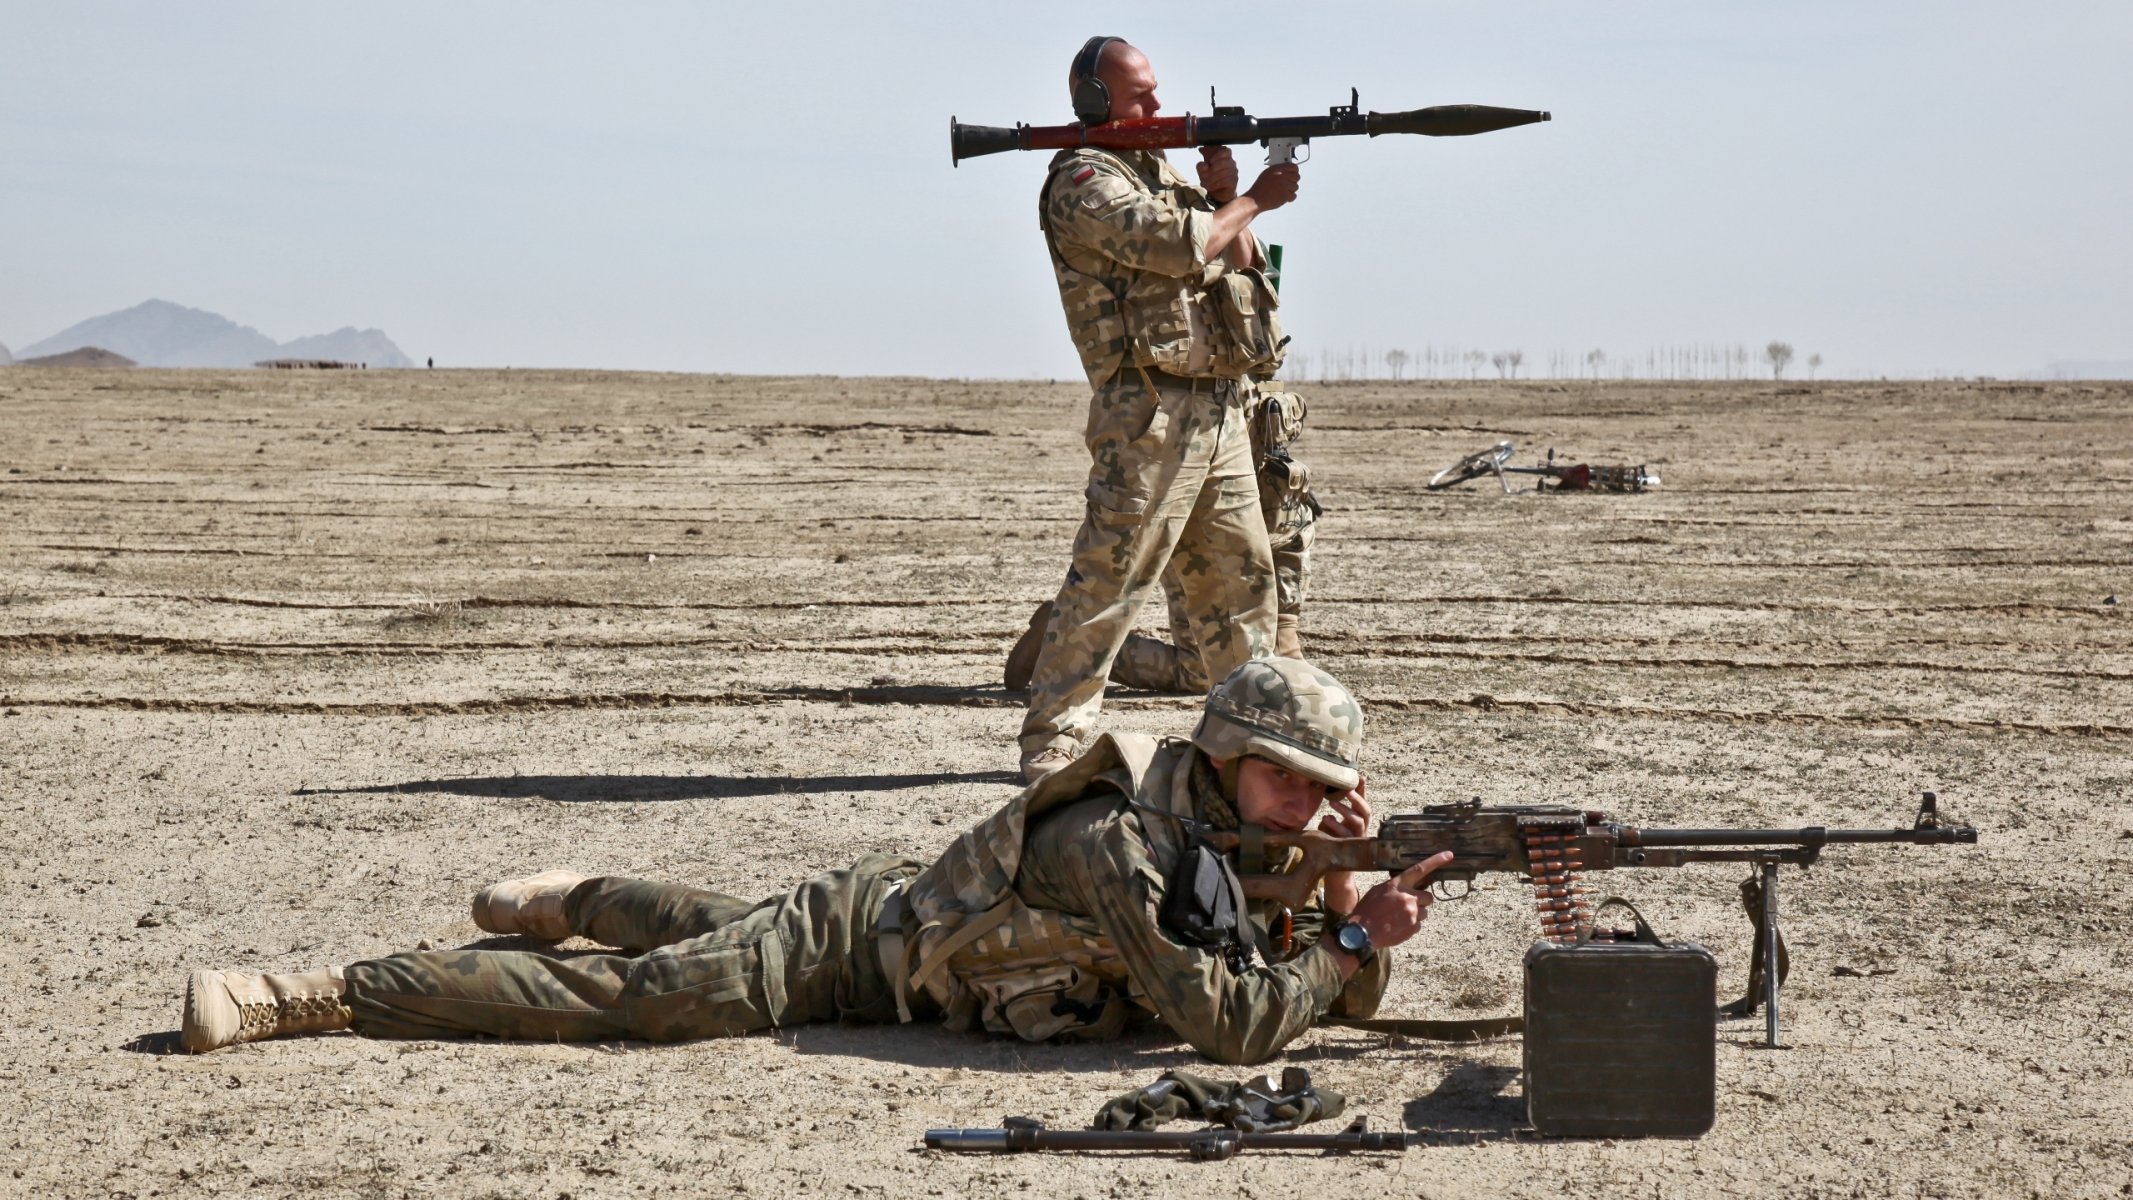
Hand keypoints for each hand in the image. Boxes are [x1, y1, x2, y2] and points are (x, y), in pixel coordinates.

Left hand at [1196, 146, 1239, 202]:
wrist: (1216, 193)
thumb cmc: (1210, 177)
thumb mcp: (1202, 171)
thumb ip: (1201, 166)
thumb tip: (1204, 166)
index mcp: (1225, 157)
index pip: (1227, 151)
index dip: (1219, 155)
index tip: (1210, 161)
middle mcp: (1232, 164)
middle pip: (1224, 162)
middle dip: (1212, 169)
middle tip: (1203, 176)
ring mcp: (1234, 173)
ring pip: (1224, 173)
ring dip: (1212, 179)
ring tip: (1204, 184)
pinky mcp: (1234, 182)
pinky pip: (1226, 181)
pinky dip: (1216, 184)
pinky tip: (1210, 187)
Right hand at [1244, 164, 1299, 211]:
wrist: (1255, 200)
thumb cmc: (1259, 188)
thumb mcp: (1266, 173)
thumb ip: (1277, 170)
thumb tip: (1286, 170)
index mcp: (1277, 169)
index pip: (1293, 167)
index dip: (1294, 170)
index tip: (1294, 172)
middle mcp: (1281, 176)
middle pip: (1297, 177)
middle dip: (1293, 180)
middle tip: (1288, 183)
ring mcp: (1284, 186)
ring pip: (1295, 187)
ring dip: (1290, 189)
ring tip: (1282, 191)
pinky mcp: (1285, 195)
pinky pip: (1294, 196)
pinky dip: (1289, 197)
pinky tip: (1283, 196)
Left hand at [1316, 779, 1370, 915]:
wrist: (1336, 876)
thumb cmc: (1334, 849)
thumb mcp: (1332, 829)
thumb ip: (1333, 817)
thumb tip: (1327, 800)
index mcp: (1358, 823)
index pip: (1362, 803)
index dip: (1363, 790)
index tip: (1361, 776)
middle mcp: (1361, 830)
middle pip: (1366, 811)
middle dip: (1357, 798)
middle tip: (1346, 789)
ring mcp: (1358, 840)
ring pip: (1359, 822)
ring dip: (1346, 811)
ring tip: (1332, 803)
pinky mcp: (1351, 850)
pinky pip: (1347, 836)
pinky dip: (1337, 826)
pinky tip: (1326, 819)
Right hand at [1346, 850, 1452, 953]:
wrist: (1362, 932)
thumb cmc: (1367, 910)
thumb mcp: (1378, 891)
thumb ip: (1396, 888)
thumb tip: (1407, 890)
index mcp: (1398, 885)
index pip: (1420, 869)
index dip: (1436, 861)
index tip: (1449, 855)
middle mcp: (1408, 897)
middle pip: (1428, 897)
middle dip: (1421, 901)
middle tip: (1407, 906)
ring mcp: (1412, 913)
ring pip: (1423, 912)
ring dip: (1415, 914)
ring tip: (1397, 918)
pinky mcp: (1413, 927)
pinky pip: (1418, 925)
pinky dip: (1410, 926)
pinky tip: (1397, 926)